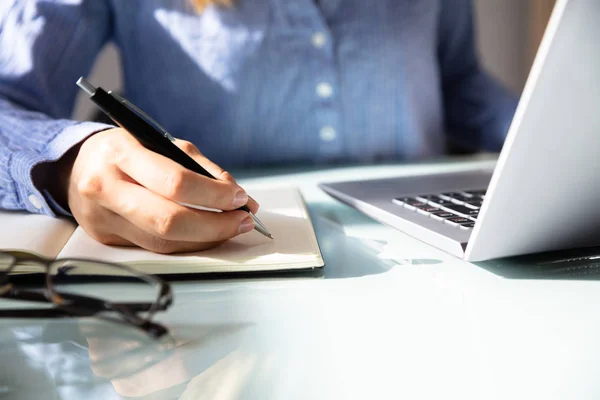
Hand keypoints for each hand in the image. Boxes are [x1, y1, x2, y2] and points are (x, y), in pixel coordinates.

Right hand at [53, 128, 258, 252]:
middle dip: (215, 225)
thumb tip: (237, 195)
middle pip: (169, 221)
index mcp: (121, 155)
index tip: (240, 198)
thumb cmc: (125, 151)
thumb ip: (200, 168)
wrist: (76, 167)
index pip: (175, 182)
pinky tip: (207, 236)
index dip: (213, 195)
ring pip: (164, 242)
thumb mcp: (160, 142)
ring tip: (232, 228)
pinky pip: (155, 248)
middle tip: (243, 221)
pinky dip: (188, 244)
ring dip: (207, 239)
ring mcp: (103, 219)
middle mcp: (106, 188)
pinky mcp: (107, 239)